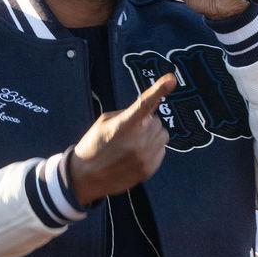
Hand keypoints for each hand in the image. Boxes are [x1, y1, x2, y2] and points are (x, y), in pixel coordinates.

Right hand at [69, 75, 173, 205]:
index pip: (144, 104)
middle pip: (156, 121)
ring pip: (162, 135)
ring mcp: (145, 157)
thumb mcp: (105, 123)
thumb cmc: (94, 145)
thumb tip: (152, 103)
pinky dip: (153, 149)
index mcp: (122, 126)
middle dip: (146, 123)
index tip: (171, 79)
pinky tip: (137, 155)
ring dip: (152, 136)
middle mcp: (137, 141)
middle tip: (130, 132)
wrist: (86, 177)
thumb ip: (129, 112)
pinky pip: (162, 150)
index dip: (158, 90)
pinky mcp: (150, 169)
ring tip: (134, 144)